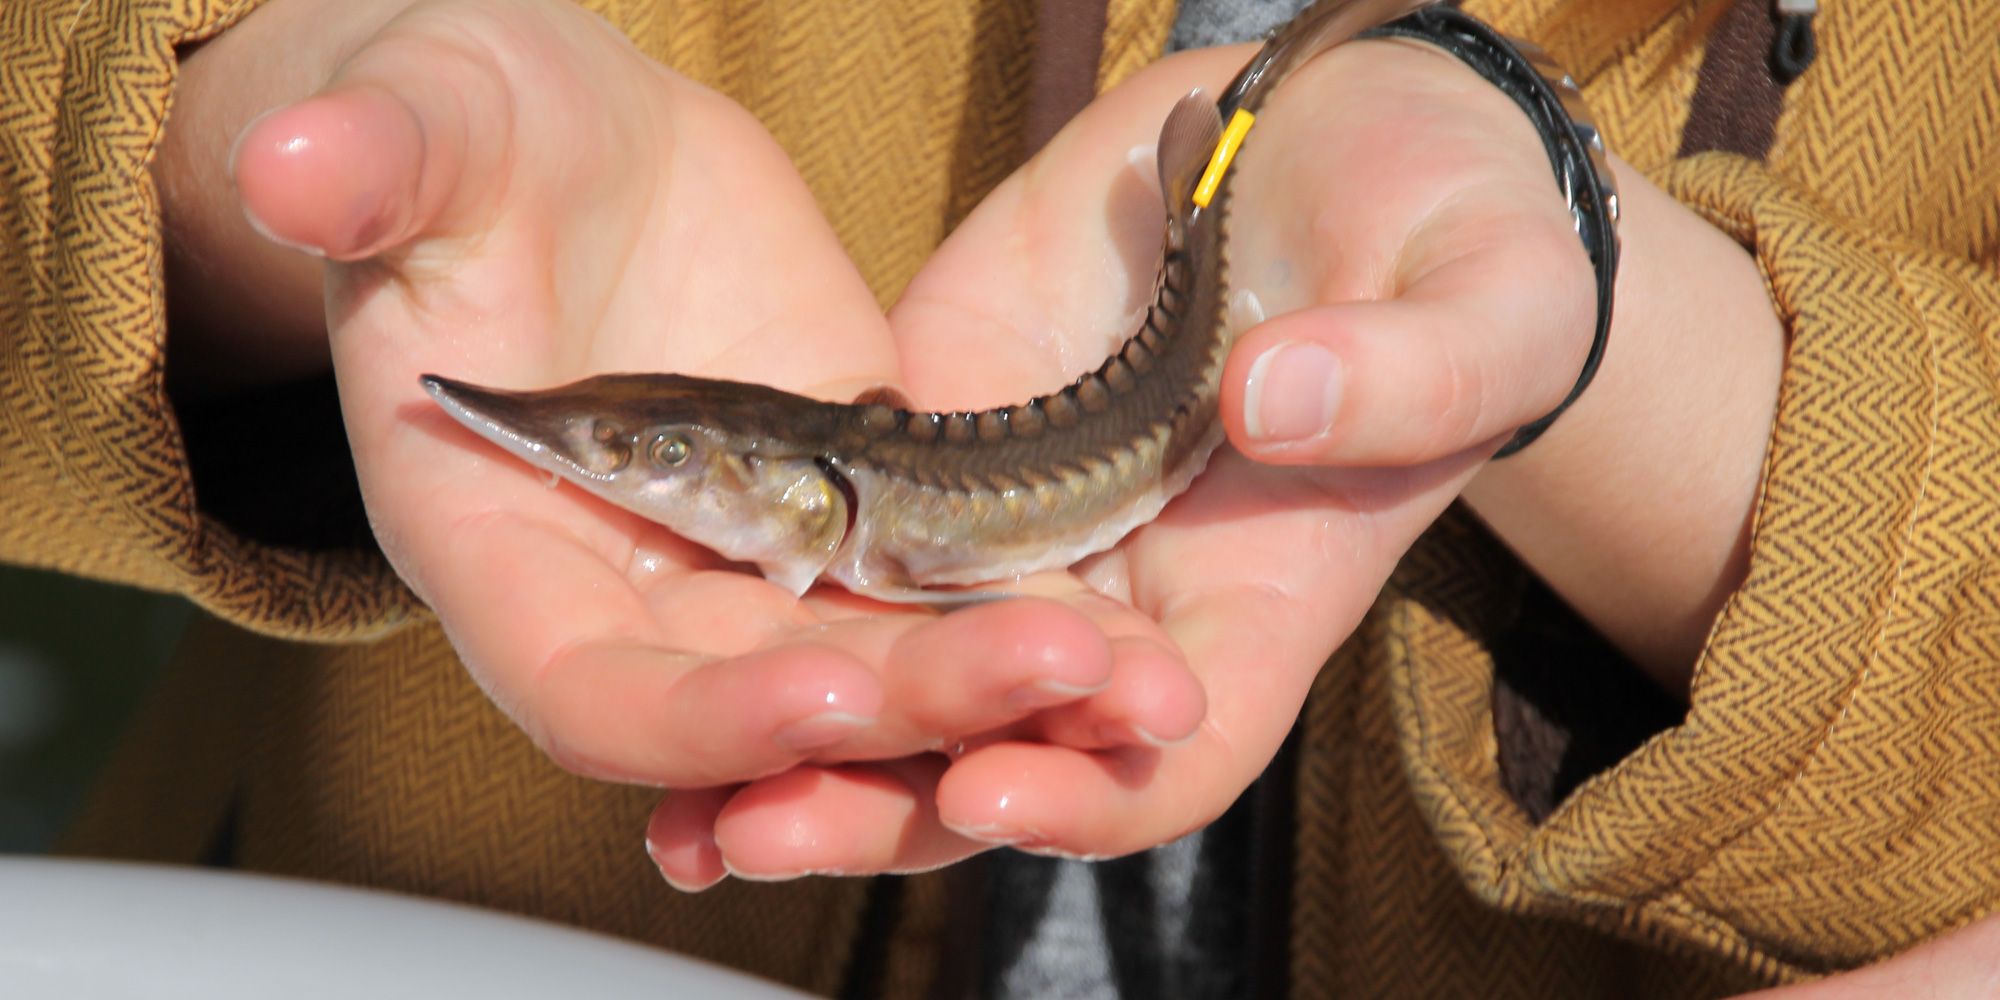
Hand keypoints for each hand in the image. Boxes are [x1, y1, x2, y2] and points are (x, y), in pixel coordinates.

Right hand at [161, 0, 1203, 832]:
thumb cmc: (477, 142)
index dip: (700, 718)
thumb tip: (295, 156)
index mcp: (498, 541)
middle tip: (1056, 677)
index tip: (827, 698)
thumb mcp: (435, 127)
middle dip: (908, 714)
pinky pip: (932, 597)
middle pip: (764, 710)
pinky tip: (1129, 628)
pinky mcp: (843, 514)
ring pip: (870, 672)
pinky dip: (1019, 622)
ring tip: (1131, 679)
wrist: (578, 156)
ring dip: (995, 693)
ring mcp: (745, 562)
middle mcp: (629, 587)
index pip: (588, 689)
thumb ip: (382, 163)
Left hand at [645, 39, 1586, 880]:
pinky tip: (658, 652)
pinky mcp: (925, 442)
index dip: (1091, 788)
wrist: (1326, 132)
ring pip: (897, 682)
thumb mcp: (1492, 294)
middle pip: (1004, 753)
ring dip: (794, 751)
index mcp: (1260, 600)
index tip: (996, 782)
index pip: (1175, 749)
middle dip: (890, 804)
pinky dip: (757, 613)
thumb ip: (1418, 368)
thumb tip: (1273, 408)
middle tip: (774, 823)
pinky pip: (834, 552)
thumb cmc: (1448, 226)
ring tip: (691, 806)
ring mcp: (1014, 529)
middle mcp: (1125, 595)